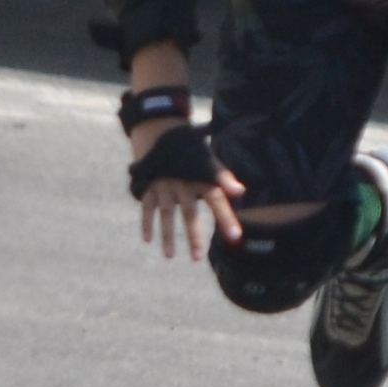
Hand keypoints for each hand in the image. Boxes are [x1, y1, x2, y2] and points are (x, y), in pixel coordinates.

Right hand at [128, 113, 246, 257]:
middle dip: (194, 235)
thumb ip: (222, 178)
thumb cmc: (189, 150)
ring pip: (166, 213)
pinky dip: (146, 222)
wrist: (159, 129)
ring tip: (170, 256)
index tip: (235, 237)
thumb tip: (241, 192)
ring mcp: (163, 185)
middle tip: (198, 258)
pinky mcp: (148, 185)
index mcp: (200, 177)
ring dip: (167, 235)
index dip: (226, 218)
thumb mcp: (207, 160)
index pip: (216, 200)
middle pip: (190, 212)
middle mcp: (182, 183)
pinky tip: (147, 240)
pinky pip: (147, 207)